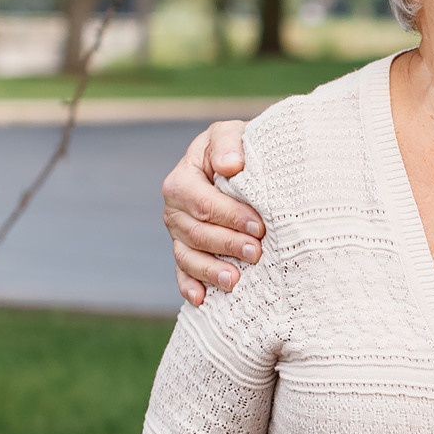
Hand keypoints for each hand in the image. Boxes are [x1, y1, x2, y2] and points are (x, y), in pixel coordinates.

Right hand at [165, 120, 261, 305]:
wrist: (237, 165)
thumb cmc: (236, 149)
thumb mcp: (230, 133)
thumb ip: (228, 143)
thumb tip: (231, 165)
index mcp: (182, 180)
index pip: (203, 203)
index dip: (230, 216)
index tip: (259, 226)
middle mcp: (174, 210)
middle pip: (197, 233)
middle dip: (227, 244)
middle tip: (257, 253)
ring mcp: (178, 234)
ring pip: (188, 257)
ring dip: (210, 271)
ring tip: (235, 281)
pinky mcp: (185, 252)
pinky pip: (182, 273)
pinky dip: (189, 287)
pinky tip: (202, 300)